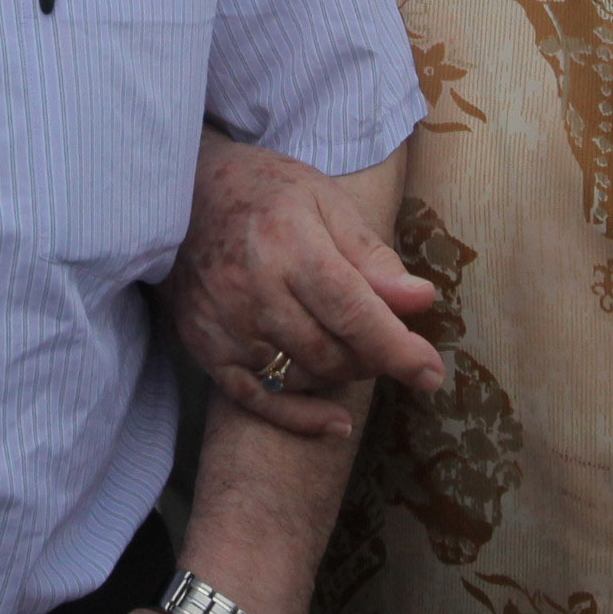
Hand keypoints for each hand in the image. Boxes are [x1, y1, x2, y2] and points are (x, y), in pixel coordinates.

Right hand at [169, 132, 441, 439]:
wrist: (181, 193)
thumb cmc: (264, 191)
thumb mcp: (325, 201)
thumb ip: (372, 255)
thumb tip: (421, 300)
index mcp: (289, 245)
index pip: (354, 314)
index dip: (398, 350)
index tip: (431, 372)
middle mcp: (254, 291)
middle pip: (331, 353)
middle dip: (373, 359)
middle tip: (388, 342)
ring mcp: (224, 324)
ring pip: (301, 378)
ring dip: (340, 375)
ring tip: (353, 350)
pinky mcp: (204, 347)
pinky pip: (257, 399)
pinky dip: (299, 418)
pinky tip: (335, 422)